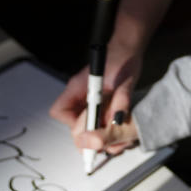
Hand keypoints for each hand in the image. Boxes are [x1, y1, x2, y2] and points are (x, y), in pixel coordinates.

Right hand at [48, 35, 144, 154]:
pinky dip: (104, 127)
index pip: (60, 111)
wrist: (130, 50)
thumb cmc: (124, 59)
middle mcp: (79, 94)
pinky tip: (117, 127)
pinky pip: (94, 120)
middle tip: (104, 141)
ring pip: (83, 125)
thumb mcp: (125, 80)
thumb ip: (121, 99)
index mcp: (78, 86)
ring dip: (96, 133)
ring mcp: (87, 99)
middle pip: (71, 123)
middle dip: (87, 134)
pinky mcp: (98, 103)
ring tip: (113, 137)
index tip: (91, 129)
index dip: (73, 124)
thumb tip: (118, 119)